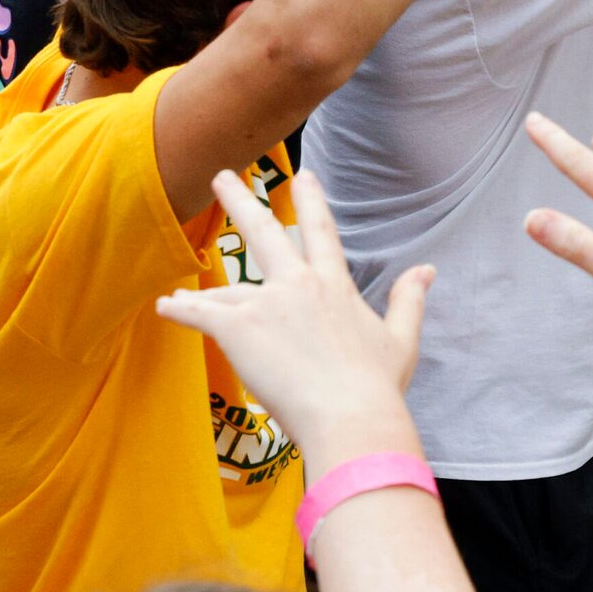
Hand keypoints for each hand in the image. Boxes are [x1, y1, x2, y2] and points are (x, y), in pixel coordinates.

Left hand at [153, 172, 429, 470]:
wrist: (349, 415)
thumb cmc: (377, 384)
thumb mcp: (402, 338)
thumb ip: (409, 299)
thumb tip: (426, 269)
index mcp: (335, 285)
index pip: (321, 231)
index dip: (311, 201)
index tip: (303, 176)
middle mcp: (298, 285)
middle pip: (262, 232)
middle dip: (240, 199)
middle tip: (222, 176)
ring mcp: (266, 305)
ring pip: (225, 285)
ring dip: (200, 290)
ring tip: (177, 293)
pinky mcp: (238, 329)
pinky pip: (200, 314)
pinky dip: (180, 310)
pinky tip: (166, 306)